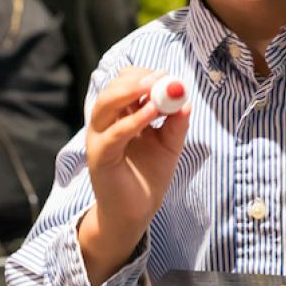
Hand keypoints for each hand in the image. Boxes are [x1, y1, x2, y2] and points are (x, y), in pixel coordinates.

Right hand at [79, 67, 189, 285]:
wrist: (136, 212)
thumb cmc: (150, 173)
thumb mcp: (170, 143)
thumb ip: (176, 122)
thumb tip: (185, 99)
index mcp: (120, 114)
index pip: (124, 83)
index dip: (143, 75)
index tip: (166, 74)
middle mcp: (105, 123)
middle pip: (112, 89)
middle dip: (136, 79)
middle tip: (160, 77)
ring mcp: (99, 139)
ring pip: (105, 105)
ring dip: (130, 92)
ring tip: (155, 89)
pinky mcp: (99, 157)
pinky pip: (114, 134)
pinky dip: (132, 120)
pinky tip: (152, 112)